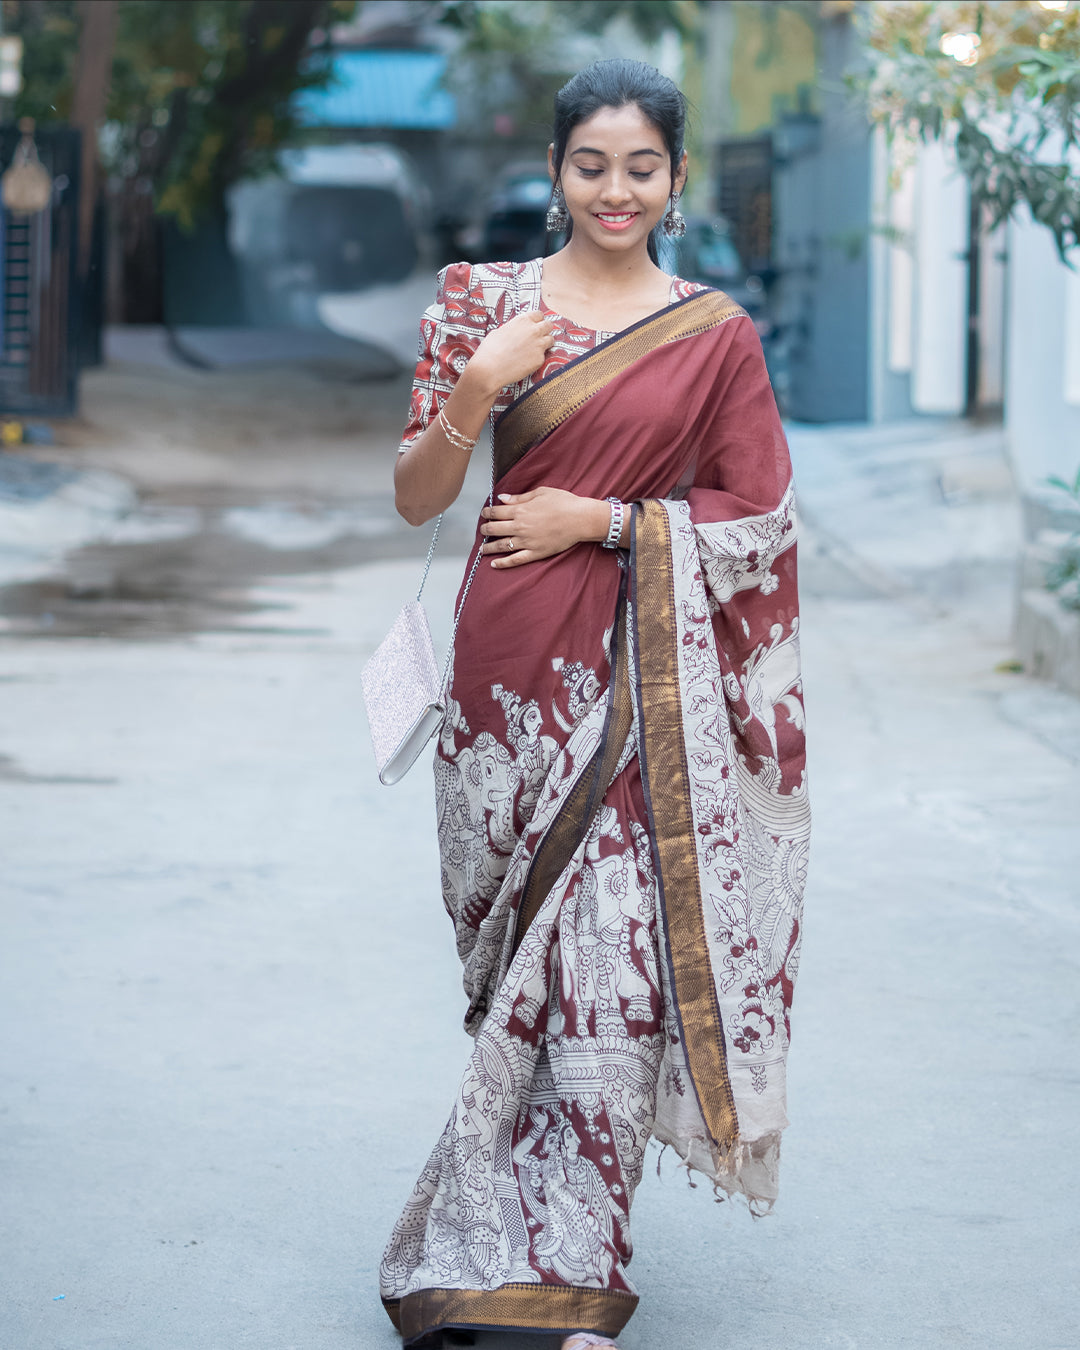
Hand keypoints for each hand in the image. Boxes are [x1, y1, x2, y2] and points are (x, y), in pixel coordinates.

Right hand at [465, 312, 555, 395]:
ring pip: (551, 339)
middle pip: (548, 325)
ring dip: (546, 342)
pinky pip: (544, 356)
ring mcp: (539, 345)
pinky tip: (528, 361)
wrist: (490, 368)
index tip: (535, 324)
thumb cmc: (490, 350)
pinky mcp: (540, 359)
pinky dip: (538, 358)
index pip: (539, 314)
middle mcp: (534, 330)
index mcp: (523, 320)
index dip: (537, 320)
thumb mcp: (499, 331)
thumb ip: (513, 328)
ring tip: (537, 348)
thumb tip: (515, 331)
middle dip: (545, 329)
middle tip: (540, 335)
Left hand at [481, 487, 609, 568]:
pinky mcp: (535, 553)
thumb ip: (519, 497)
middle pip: (494, 529)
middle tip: (483, 530)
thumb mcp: (541, 493)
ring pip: (501, 546)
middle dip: (485, 529)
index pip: (496, 512)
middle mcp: (520, 526)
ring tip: (482, 549)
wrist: (581, 519)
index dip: (487, 513)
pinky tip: (494, 564)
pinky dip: (503, 563)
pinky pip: (515, 560)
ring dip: (489, 548)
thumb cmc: (564, 503)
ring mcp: (527, 541)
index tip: (484, 513)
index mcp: (521, 510)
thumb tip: (502, 498)